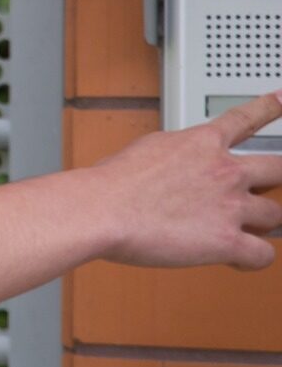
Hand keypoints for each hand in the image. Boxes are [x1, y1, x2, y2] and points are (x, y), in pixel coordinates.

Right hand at [89, 91, 281, 272]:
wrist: (102, 209)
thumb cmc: (111, 183)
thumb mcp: (146, 149)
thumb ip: (176, 155)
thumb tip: (179, 165)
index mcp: (202, 143)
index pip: (246, 118)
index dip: (270, 107)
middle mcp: (224, 171)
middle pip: (279, 168)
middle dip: (277, 178)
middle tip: (273, 184)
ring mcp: (230, 206)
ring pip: (276, 214)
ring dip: (263, 222)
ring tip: (247, 228)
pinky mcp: (227, 241)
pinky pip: (263, 254)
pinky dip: (253, 259)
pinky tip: (239, 258)